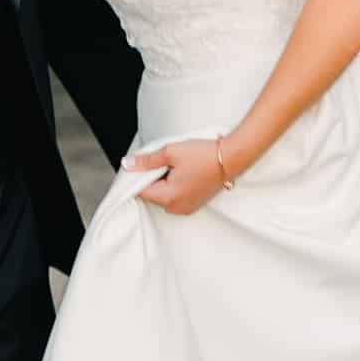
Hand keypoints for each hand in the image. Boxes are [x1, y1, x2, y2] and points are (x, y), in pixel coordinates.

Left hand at [125, 137, 242, 214]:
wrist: (231, 157)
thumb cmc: (204, 155)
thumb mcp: (170, 152)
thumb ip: (146, 161)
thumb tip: (128, 164)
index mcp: (169, 197)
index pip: (140, 191)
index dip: (138, 176)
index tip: (143, 163)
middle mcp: (176, 208)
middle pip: (151, 194)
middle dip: (152, 178)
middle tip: (164, 161)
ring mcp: (186, 208)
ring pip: (163, 195)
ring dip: (163, 181)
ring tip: (176, 166)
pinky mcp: (194, 204)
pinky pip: (175, 196)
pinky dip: (174, 185)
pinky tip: (184, 172)